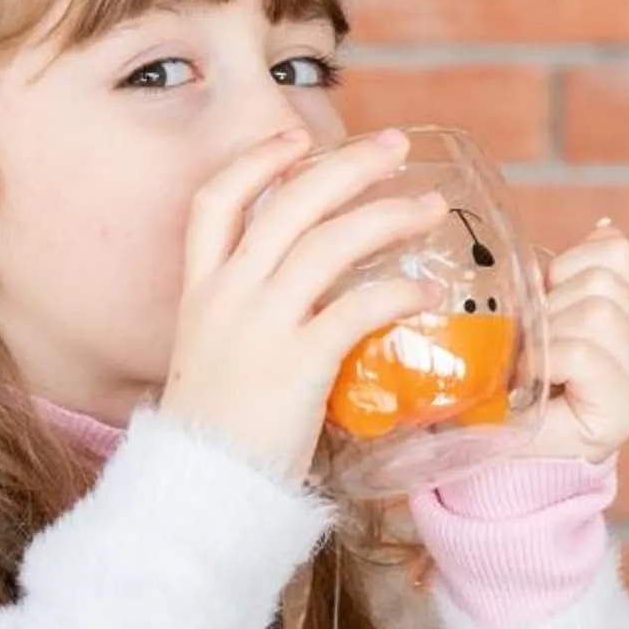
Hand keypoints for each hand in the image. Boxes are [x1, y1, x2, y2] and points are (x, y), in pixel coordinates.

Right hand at [160, 128, 447, 478]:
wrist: (199, 491)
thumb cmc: (216, 438)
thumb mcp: (214, 361)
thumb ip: (251, 326)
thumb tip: (307, 312)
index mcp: (200, 292)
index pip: (215, 202)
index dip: (256, 161)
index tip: (294, 137)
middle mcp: (227, 296)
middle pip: (288, 203)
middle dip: (346, 165)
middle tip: (394, 146)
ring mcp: (260, 326)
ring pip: (329, 243)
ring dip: (386, 215)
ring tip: (428, 209)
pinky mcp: (297, 363)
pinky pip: (357, 309)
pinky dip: (398, 293)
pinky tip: (427, 294)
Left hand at [519, 223, 628, 462]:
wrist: (515, 463)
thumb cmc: (524, 390)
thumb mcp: (549, 321)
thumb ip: (576, 279)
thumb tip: (602, 228)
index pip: (615, 253)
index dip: (566, 269)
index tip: (546, 306)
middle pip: (604, 282)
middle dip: (553, 306)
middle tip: (532, 346)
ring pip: (596, 313)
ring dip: (549, 335)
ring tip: (535, 367)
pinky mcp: (628, 406)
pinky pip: (582, 353)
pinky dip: (547, 361)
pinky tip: (537, 382)